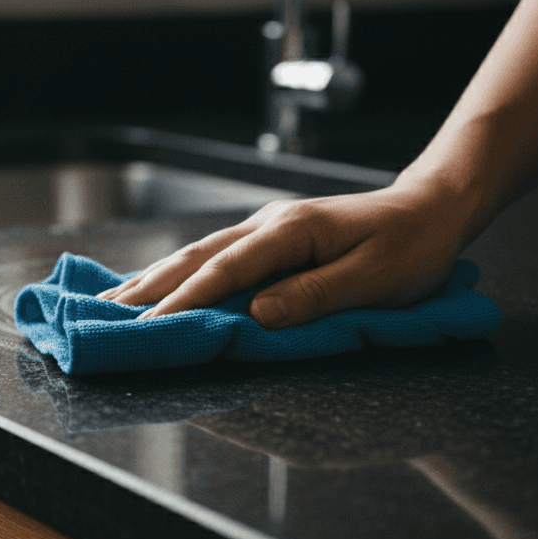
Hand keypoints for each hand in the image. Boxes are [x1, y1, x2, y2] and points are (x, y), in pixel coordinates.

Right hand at [97, 182, 479, 328]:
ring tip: (114, 304)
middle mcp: (270, 225)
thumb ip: (314, 297)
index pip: (225, 271)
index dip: (183, 302)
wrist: (433, 209)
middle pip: (197, 258)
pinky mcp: (272, 240)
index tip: (147, 329)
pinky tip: (158, 285)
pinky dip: (179, 274)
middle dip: (148, 289)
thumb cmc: (411, 247)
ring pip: (199, 255)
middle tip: (105, 319)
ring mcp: (267, 229)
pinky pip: (215, 257)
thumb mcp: (374, 279)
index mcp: (291, 232)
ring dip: (154, 280)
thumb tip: (255, 315)